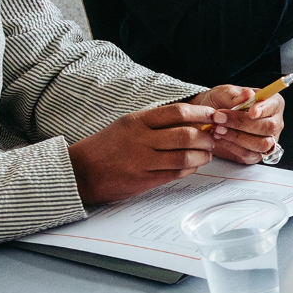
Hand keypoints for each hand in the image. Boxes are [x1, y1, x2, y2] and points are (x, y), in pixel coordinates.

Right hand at [69, 102, 221, 205]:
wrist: (80, 172)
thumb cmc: (106, 147)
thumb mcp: (126, 125)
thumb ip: (154, 122)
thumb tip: (190, 120)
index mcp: (137, 121)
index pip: (177, 112)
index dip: (201, 114)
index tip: (213, 116)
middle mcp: (141, 139)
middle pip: (186, 135)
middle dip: (206, 138)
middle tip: (212, 139)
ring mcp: (142, 161)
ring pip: (185, 156)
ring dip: (202, 156)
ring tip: (206, 154)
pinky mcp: (144, 180)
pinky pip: (175, 173)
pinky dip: (190, 169)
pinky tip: (192, 166)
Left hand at [191, 84, 283, 165]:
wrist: (208, 118)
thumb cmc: (222, 102)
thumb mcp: (225, 93)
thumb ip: (236, 96)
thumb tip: (248, 95)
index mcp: (272, 103)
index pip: (274, 106)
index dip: (264, 109)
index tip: (251, 111)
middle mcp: (274, 123)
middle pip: (269, 127)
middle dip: (242, 123)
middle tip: (219, 117)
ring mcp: (267, 141)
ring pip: (261, 144)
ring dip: (237, 137)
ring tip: (217, 129)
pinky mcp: (255, 155)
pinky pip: (249, 155)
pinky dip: (232, 147)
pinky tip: (219, 138)